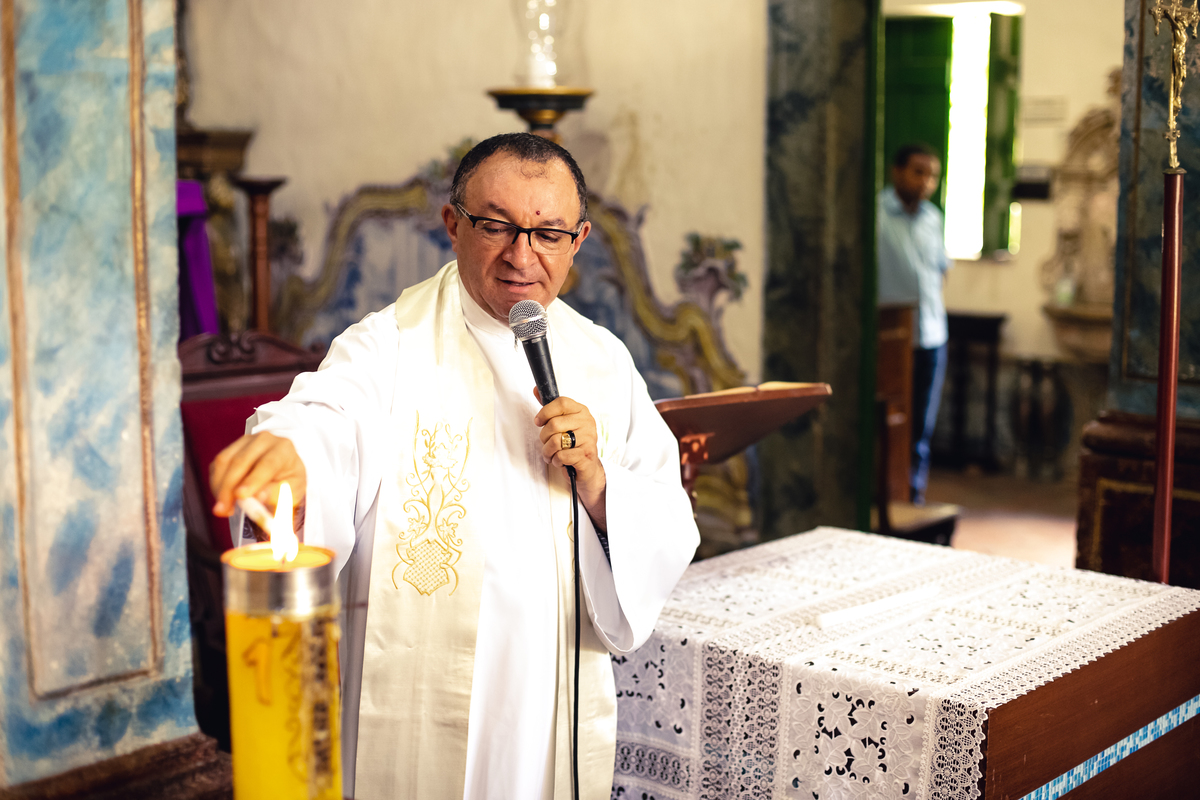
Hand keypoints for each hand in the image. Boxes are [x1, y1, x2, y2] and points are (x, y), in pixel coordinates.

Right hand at [209, 432, 305, 517]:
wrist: (282, 468)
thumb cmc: (288, 481)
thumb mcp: (292, 491)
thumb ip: (277, 494)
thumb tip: (259, 496)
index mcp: (284, 449)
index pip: (267, 463)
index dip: (253, 480)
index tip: (241, 495)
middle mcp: (264, 440)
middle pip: (241, 461)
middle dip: (229, 487)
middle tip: (223, 509)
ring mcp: (245, 442)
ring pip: (224, 461)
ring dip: (219, 487)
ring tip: (222, 508)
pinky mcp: (230, 448)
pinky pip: (216, 466)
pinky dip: (216, 484)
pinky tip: (222, 497)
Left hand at [535, 392, 606, 530]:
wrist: (588, 469)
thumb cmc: (573, 445)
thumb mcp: (563, 424)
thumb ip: (551, 408)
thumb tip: (536, 390)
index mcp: (582, 411)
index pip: (561, 403)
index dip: (545, 412)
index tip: (538, 421)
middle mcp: (587, 423)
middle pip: (554, 424)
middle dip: (544, 437)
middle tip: (546, 443)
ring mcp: (588, 439)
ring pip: (555, 441)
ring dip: (547, 451)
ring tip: (551, 454)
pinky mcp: (586, 456)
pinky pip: (561, 456)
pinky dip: (555, 461)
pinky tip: (559, 461)